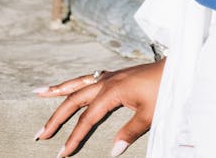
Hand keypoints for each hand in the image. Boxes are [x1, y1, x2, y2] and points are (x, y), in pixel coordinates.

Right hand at [33, 60, 164, 156]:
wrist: (176, 67)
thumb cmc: (164, 89)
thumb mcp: (150, 114)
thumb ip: (129, 133)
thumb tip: (113, 152)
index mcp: (112, 91)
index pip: (86, 119)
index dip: (73, 137)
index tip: (62, 154)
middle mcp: (106, 81)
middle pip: (74, 100)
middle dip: (55, 117)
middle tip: (39, 133)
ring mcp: (110, 76)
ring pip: (77, 83)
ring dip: (58, 90)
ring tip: (38, 92)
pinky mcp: (115, 74)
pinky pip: (88, 78)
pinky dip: (74, 82)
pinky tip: (68, 86)